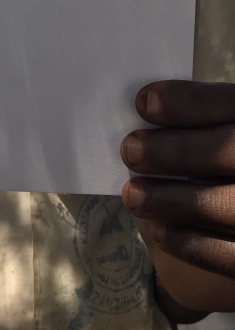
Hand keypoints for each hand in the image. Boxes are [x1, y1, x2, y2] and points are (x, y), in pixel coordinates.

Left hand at [121, 80, 234, 280]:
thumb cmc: (214, 164)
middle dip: (177, 151)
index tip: (144, 101)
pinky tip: (159, 229)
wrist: (231, 212)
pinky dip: (191, 243)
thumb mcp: (212, 134)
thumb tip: (139, 123)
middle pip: (233, 151)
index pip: (230, 103)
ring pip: (230, 205)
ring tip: (133, 195)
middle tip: (131, 150)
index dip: (190, 102)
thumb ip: (191, 126)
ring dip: (173, 200)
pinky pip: (231, 255)